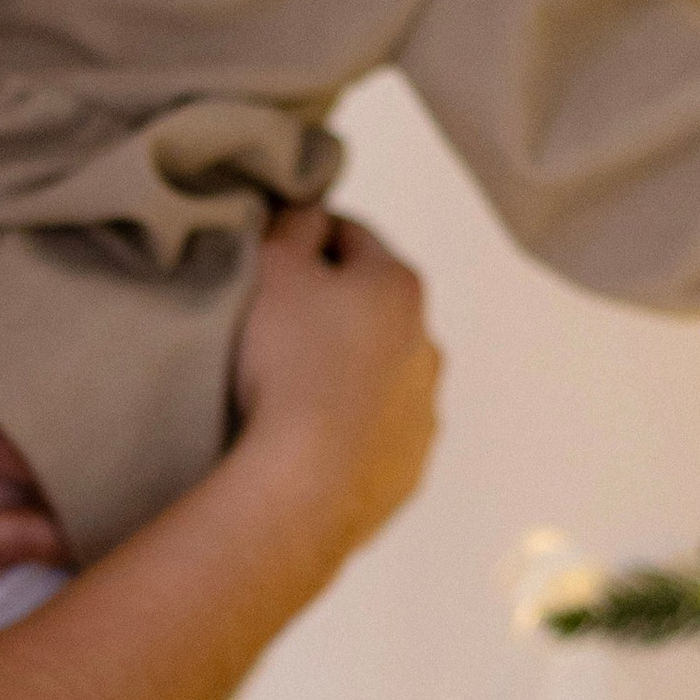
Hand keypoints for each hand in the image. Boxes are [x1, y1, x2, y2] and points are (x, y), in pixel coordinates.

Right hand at [229, 206, 438, 566]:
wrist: (303, 484)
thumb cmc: (285, 365)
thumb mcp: (272, 267)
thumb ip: (293, 225)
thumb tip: (311, 214)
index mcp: (399, 285)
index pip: (351, 236)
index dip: (307, 236)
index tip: (273, 254)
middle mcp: (427, 346)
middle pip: (373, 308)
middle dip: (333, 308)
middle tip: (274, 325)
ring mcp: (423, 413)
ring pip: (381, 375)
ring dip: (347, 372)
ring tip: (290, 391)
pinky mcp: (408, 469)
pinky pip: (376, 435)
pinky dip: (350, 429)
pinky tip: (308, 440)